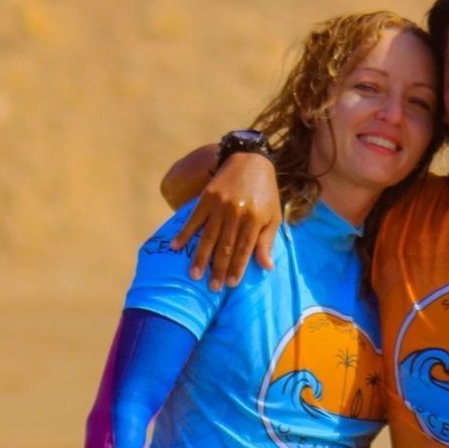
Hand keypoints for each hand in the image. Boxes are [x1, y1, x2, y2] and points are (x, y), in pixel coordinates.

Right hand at [171, 153, 281, 290]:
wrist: (250, 160)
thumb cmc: (265, 192)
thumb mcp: (272, 216)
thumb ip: (267, 241)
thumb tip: (267, 268)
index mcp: (254, 219)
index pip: (244, 249)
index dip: (237, 268)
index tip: (230, 285)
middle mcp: (236, 213)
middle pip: (225, 246)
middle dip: (218, 268)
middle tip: (212, 287)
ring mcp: (219, 205)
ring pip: (209, 236)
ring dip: (201, 257)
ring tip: (194, 275)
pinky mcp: (206, 197)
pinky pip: (194, 219)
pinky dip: (184, 233)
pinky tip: (176, 246)